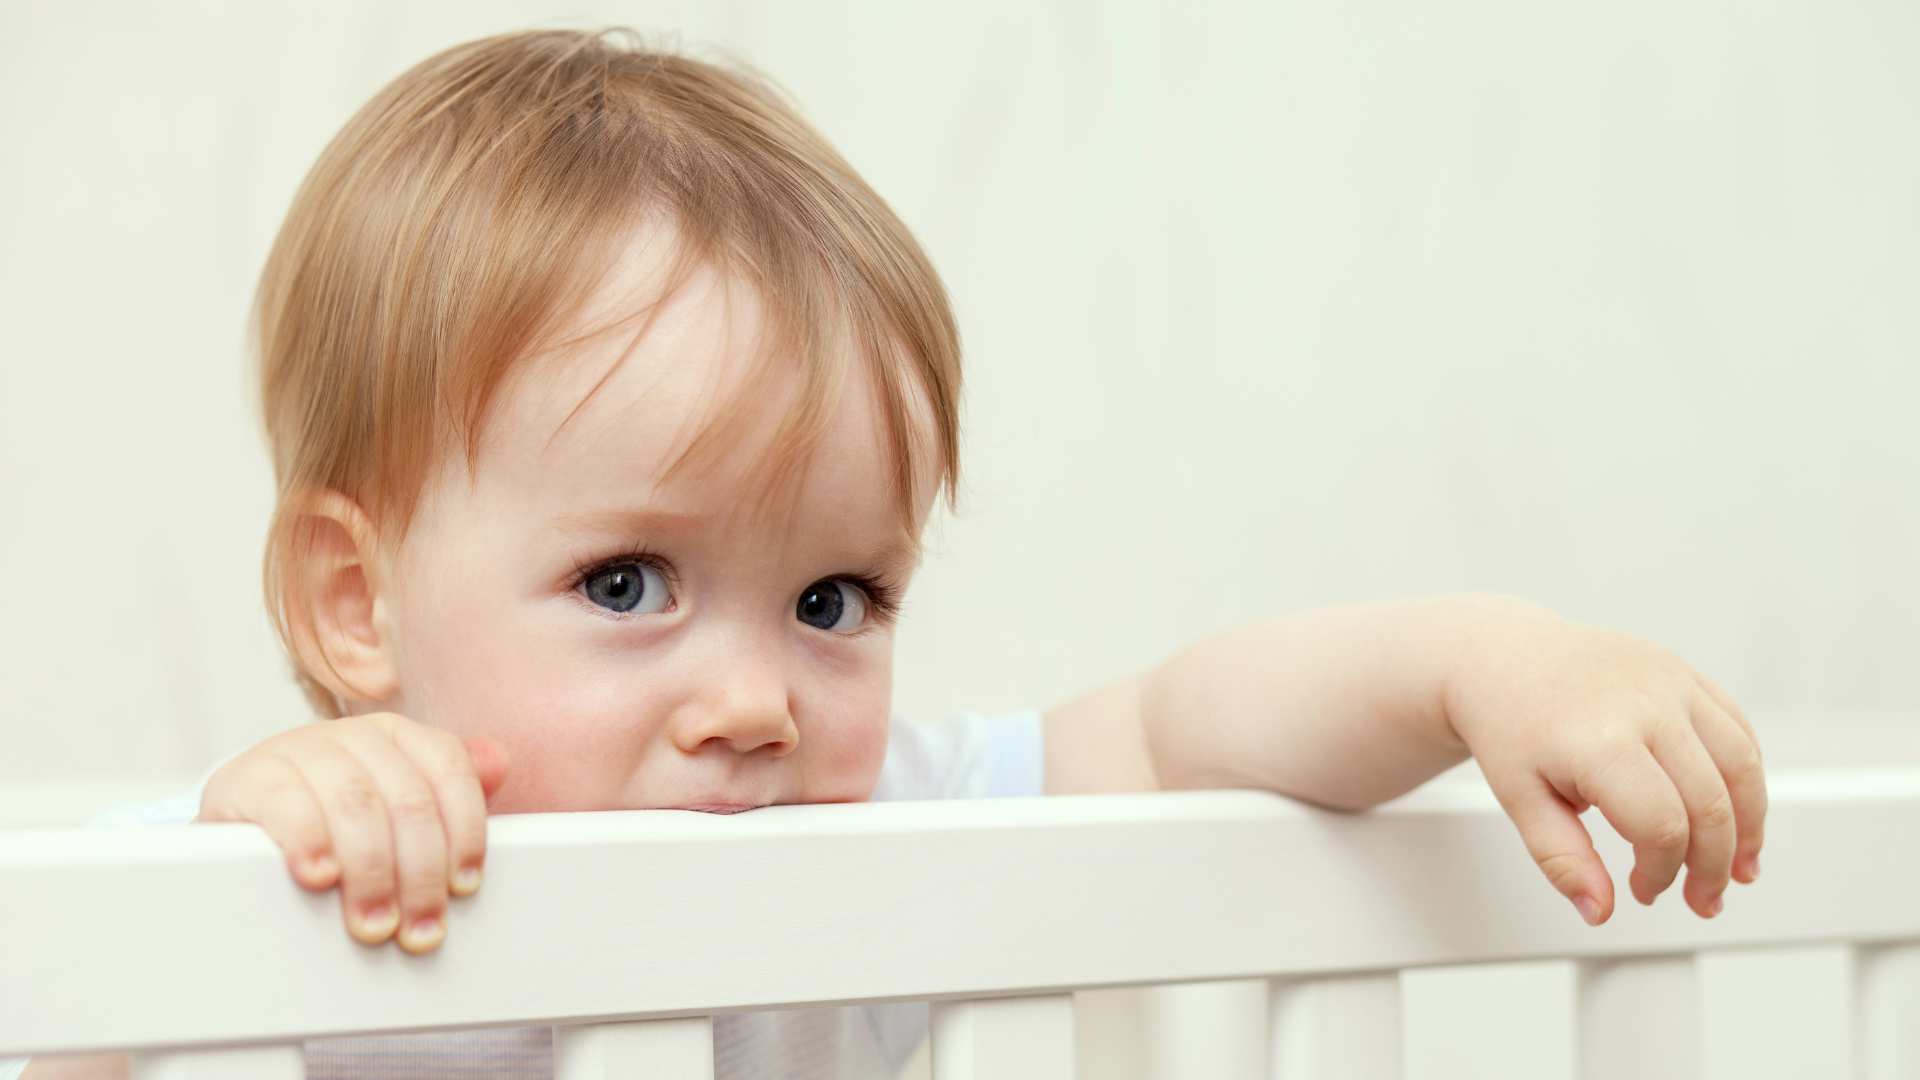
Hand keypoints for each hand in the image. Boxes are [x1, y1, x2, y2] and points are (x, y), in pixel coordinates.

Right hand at [196, 713, 509, 953]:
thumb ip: (448, 792)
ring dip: (371, 873)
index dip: (464, 832)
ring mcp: (300, 749)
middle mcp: (354, 734)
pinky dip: (309, 842)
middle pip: (407, 800)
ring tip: (374, 924)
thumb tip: (500, 765)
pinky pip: (289, 805)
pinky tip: (321, 877)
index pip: (450, 771)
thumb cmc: (336, 820)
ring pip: (356, 805)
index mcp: (400, 736)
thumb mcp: (394, 806)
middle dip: (420, 874)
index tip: (464, 887)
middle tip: (418, 930)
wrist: (245, 820)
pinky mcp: (251, 777)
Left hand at [1444, 604, 1764, 924]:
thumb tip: (1600, 911)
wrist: (1501, 656)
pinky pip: (1737, 729)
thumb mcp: (1519, 798)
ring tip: (1739, 869)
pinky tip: (1737, 814)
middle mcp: (1645, 705)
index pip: (1661, 827)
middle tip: (1704, 900)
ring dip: (1750, 826)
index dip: (1662, 873)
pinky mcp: (1682, 673)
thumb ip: (1561, 858)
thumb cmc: (1508, 724)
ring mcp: (1670, 683)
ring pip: (1740, 766)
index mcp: (1599, 740)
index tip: (1643, 890)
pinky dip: (1747, 778)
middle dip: (1714, 865)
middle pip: (1711, 804)